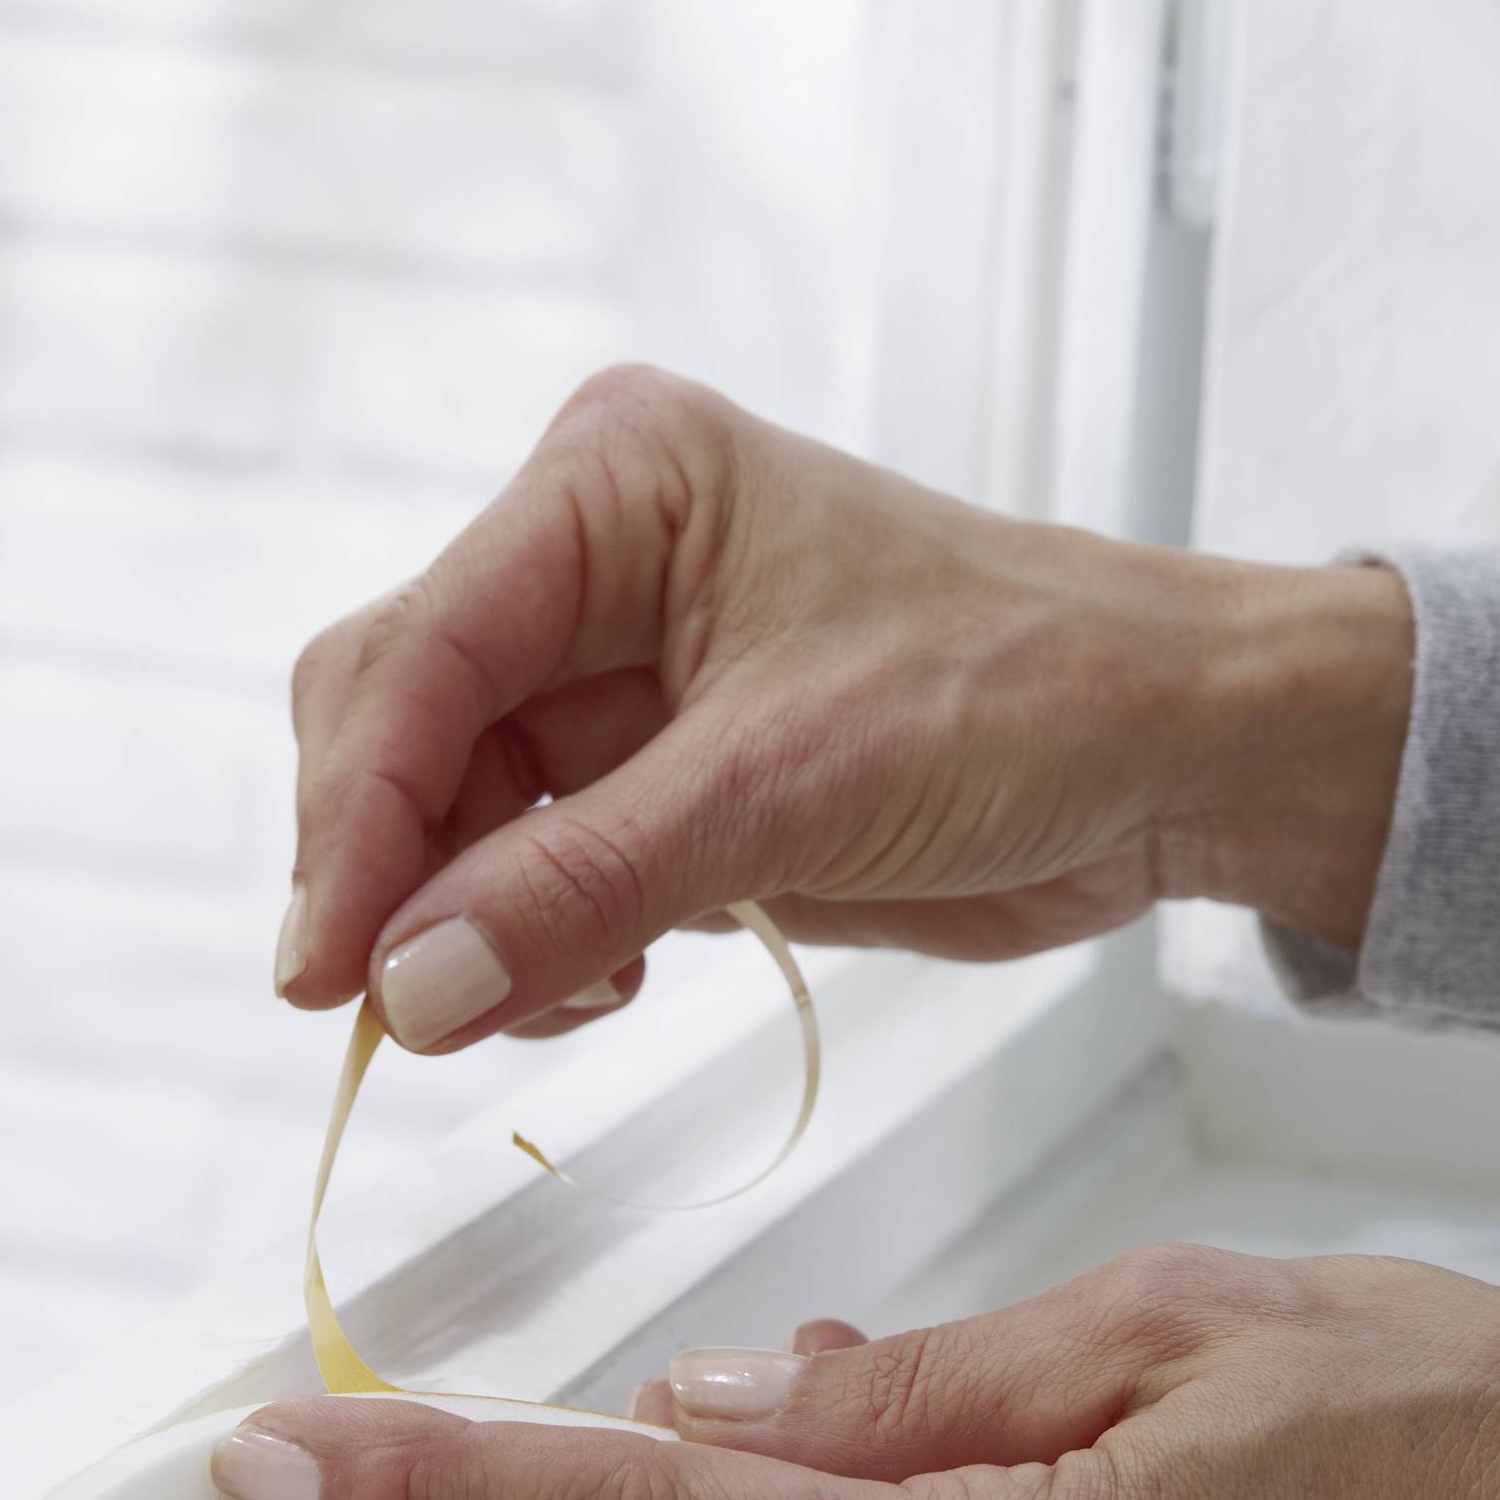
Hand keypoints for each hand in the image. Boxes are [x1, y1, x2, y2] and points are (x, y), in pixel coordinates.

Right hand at [275, 365, 1412, 1048]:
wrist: (1176, 752)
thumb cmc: (1028, 693)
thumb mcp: (791, 787)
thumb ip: (580, 888)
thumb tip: (404, 987)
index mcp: (612, 485)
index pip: (412, 655)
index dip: (351, 820)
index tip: (323, 972)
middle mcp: (588, 563)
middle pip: (394, 728)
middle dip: (395, 875)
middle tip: (405, 1014)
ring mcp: (611, 677)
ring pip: (443, 818)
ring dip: (465, 930)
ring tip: (569, 995)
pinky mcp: (648, 778)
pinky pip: (519, 874)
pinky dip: (527, 949)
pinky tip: (600, 983)